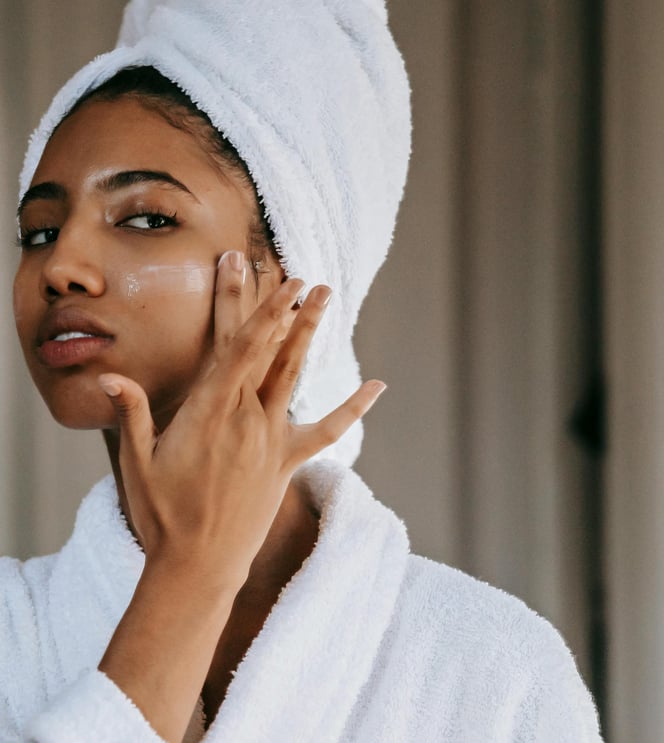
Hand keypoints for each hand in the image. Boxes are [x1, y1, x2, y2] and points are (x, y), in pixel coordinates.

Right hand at [98, 249, 384, 586]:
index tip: (259, 273)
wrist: (198, 566)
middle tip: (296, 272)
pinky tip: (378, 386)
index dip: (250, 306)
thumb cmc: (163, 514)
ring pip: (294, 374)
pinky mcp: (287, 461)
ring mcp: (271, 438)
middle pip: (263, 349)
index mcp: (208, 411)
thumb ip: (133, 413)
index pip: (235, 346)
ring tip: (325, 297)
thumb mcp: (138, 462)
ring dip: (309, 333)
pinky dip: (354, 408)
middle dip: (277, 306)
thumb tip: (111, 376)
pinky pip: (328, 430)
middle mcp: (246, 417)